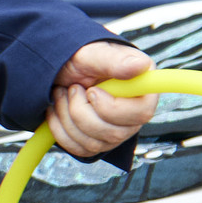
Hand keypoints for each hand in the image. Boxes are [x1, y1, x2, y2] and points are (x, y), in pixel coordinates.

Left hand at [45, 38, 158, 160]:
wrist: (60, 70)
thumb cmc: (81, 59)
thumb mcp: (93, 54)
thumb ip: (115, 60)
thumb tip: (141, 65)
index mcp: (141, 89)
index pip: (142, 113)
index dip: (112, 108)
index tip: (91, 91)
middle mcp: (133, 114)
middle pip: (115, 134)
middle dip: (81, 111)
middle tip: (72, 88)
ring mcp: (116, 131)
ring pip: (93, 144)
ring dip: (67, 117)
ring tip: (63, 93)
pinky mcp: (96, 142)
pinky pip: (78, 148)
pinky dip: (60, 129)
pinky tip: (58, 109)